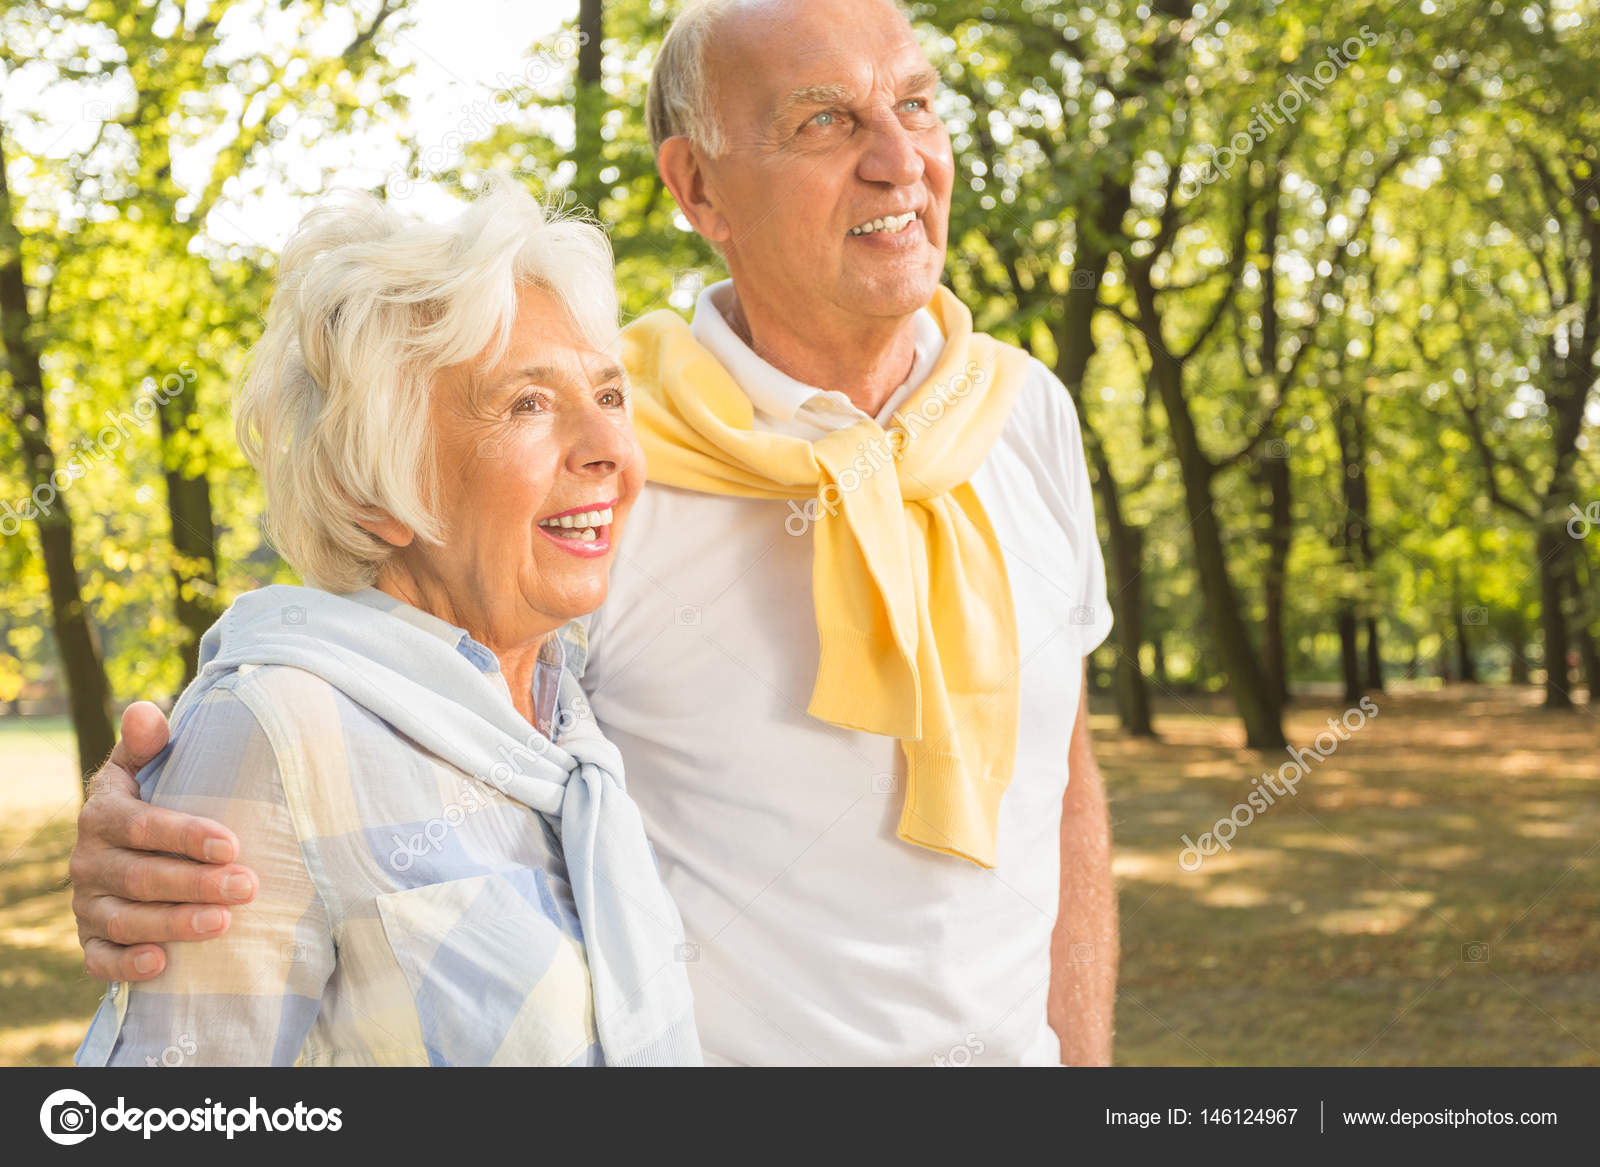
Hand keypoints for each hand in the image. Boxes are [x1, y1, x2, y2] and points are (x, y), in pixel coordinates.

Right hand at [69, 701, 258, 981]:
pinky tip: (162, 964)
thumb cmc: (150, 800)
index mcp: (103, 815)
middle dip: (196, 883)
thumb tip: (145, 711)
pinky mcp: (91, 940)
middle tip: (247, 887)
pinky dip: (127, 965)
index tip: (231, 844)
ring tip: (223, 923)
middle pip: (141, 876)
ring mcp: (87, 904)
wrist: (121, 848)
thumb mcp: (142, 768)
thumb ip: (146, 743)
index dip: (186, 836)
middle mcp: (89, 861)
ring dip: (174, 923)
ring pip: (126, 920)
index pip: (143, 825)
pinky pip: (100, 959)